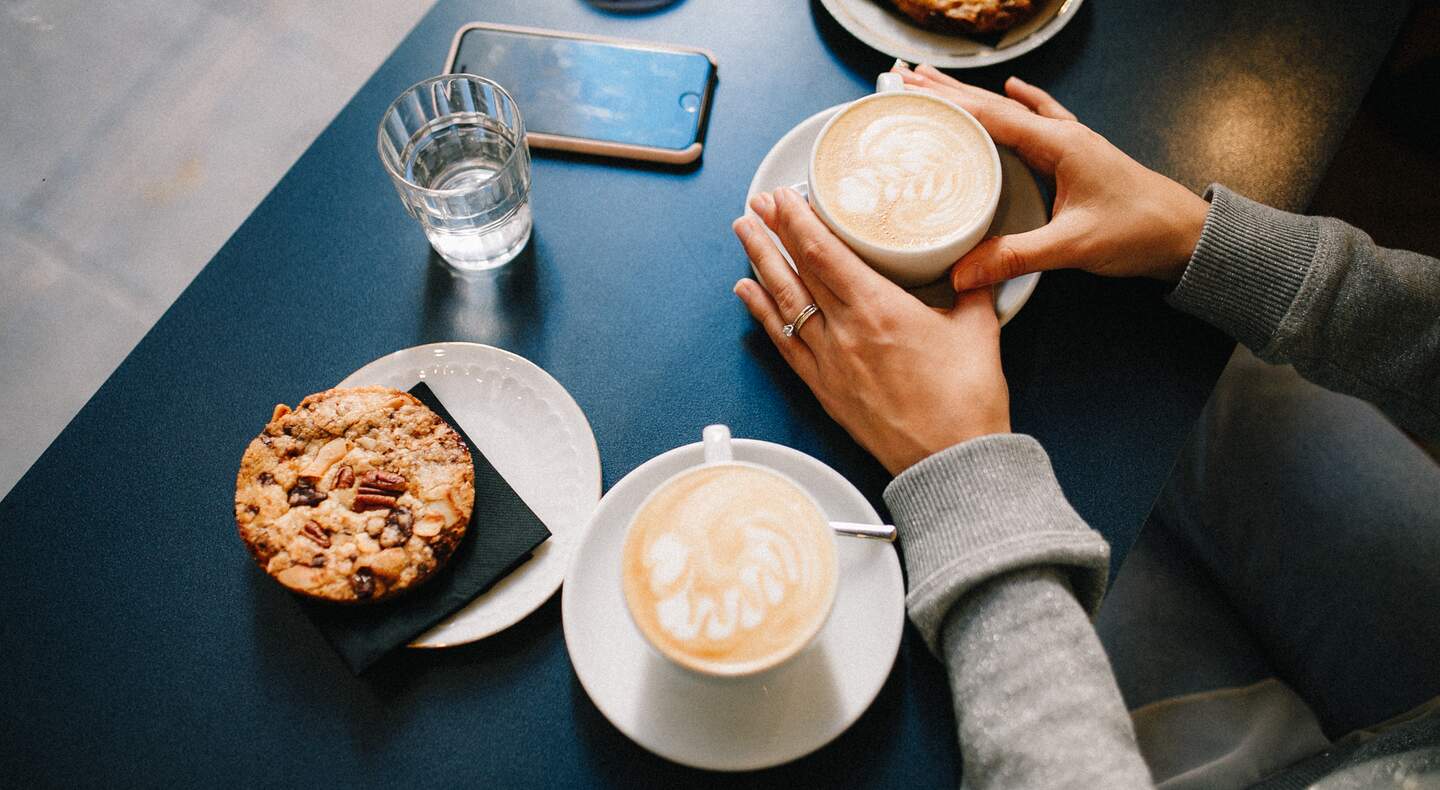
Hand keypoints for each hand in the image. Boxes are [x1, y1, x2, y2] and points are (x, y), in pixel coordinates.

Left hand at [731, 187, 1009, 475]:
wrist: (952, 461)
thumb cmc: (966, 401)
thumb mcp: (978, 329)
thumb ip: (972, 288)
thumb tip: (975, 263)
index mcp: (880, 309)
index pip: (826, 253)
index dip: (798, 221)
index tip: (783, 197)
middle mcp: (846, 332)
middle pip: (798, 272)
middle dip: (773, 233)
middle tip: (756, 204)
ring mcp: (830, 362)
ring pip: (784, 303)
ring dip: (761, 265)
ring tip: (744, 234)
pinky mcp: (825, 389)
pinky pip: (784, 343)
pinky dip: (762, 314)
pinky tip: (748, 293)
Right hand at [892, 62, 1209, 289]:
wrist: (1186, 236)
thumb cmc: (1138, 232)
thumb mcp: (1071, 247)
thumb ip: (1015, 257)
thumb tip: (961, 272)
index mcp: (1058, 144)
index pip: (990, 116)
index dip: (946, 104)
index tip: (911, 91)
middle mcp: (1062, 135)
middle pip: (994, 105)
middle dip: (949, 91)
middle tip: (908, 76)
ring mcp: (1071, 143)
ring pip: (1011, 110)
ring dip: (974, 96)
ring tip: (940, 82)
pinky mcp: (1077, 157)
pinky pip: (1041, 119)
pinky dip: (1020, 103)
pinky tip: (1013, 88)